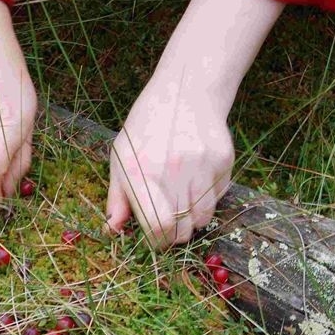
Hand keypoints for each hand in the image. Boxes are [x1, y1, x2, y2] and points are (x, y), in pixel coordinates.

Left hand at [105, 77, 233, 247]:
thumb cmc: (145, 131)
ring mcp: (201, 166)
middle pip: (182, 231)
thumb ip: (117, 198)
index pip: (158, 228)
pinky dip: (208, 198)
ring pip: (203, 218)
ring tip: (182, 198)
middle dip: (174, 235)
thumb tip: (112, 231)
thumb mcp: (121, 159)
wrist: (184, 93)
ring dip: (192, 218)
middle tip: (168, 223)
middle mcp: (172, 171)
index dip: (157, 241)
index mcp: (141, 173)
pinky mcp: (223, 161)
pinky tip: (197, 178)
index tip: (155, 238)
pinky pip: (218, 197)